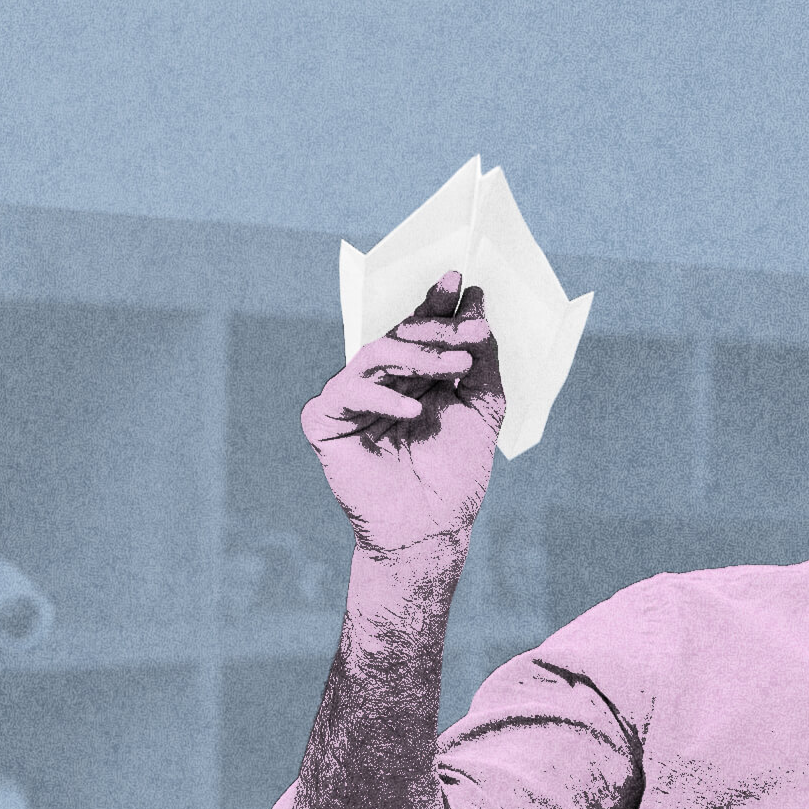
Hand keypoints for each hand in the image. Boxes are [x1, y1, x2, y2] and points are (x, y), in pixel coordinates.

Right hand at [300, 271, 505, 556]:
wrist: (432, 527)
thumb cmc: (456, 473)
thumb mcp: (483, 405)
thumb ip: (481, 357)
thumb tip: (477, 301)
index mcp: (413, 373)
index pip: (421, 327)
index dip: (437, 303)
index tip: (461, 281)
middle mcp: (379, 379)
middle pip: (400, 334)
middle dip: (438, 328)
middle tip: (472, 332)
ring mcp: (350, 399)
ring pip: (375, 354)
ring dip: (420, 355)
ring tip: (457, 366)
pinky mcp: (325, 422)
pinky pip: (346, 394)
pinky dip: (381, 397)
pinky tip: (415, 411)